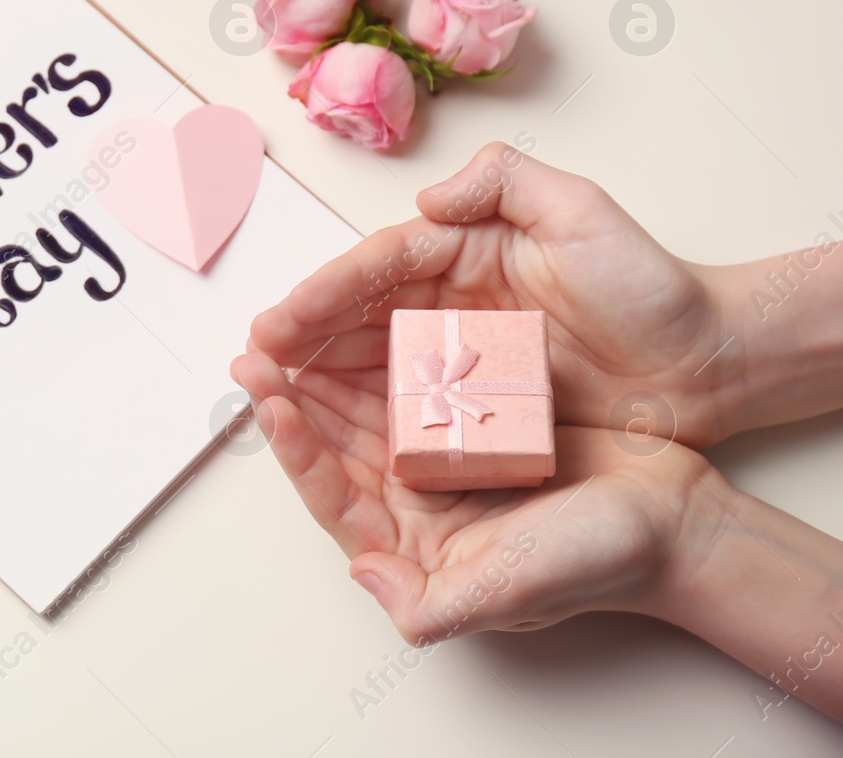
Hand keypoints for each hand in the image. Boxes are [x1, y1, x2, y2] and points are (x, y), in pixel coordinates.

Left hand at [229, 350, 725, 641]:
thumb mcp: (511, 590)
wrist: (673, 523)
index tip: (268, 398)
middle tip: (255, 346)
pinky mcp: (470, 425)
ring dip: (326, 371)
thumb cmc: (596, 560)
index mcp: (409, 547)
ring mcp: (441, 464)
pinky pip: (413, 386)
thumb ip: (435, 605)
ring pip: (364, 411)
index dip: (295, 446)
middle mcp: (414, 506)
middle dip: (291, 396)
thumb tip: (364, 578)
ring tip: (289, 329)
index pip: (331, 492)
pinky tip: (360, 323)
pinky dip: (384, 356)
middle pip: (334, 445)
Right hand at [247, 142, 740, 447]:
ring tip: (270, 397)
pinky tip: (324, 432)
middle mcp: (446, 303)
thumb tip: (425, 201)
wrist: (705, 363)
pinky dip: (357, 419)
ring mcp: (456, 357)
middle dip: (300, 340)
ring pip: (366, 366)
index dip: (322, 294)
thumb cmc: (649, 286)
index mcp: (460, 251)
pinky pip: (403, 411)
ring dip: (314, 381)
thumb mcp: (581, 210)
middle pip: (355, 320)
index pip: (374, 269)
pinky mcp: (472, 406)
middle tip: (254, 362)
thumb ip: (504, 181)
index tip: (280, 319)